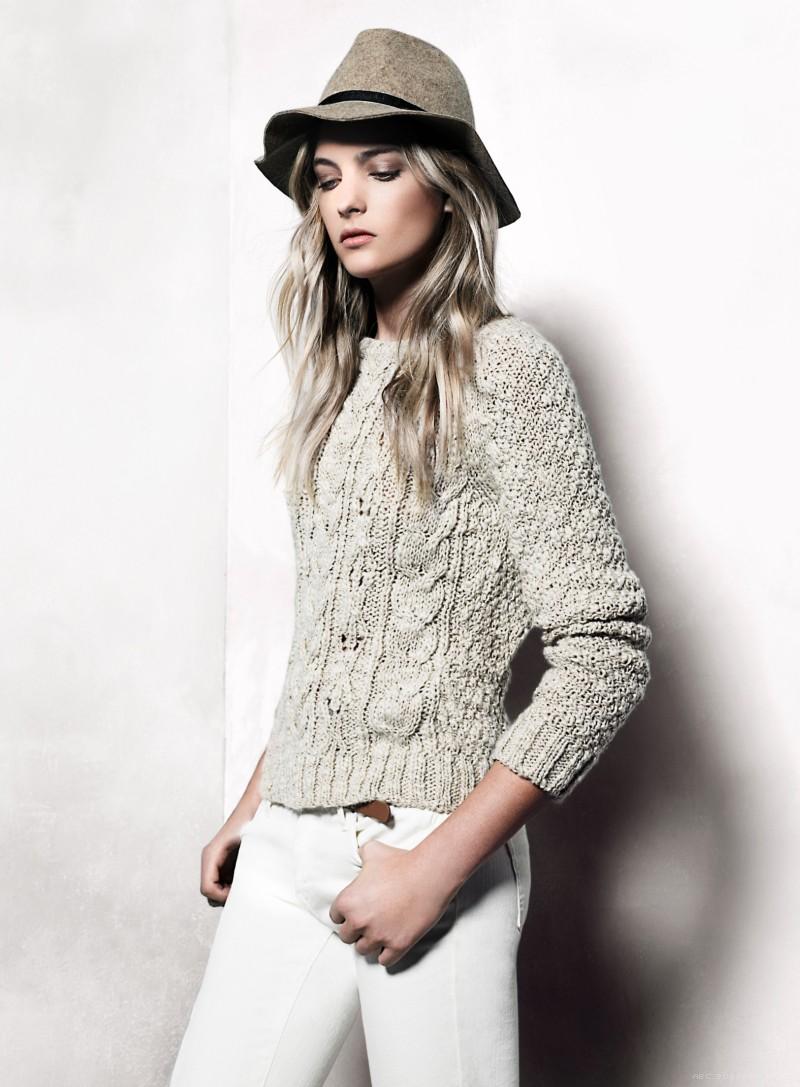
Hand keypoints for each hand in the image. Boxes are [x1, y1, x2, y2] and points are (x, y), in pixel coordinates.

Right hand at [200, 816, 251, 906]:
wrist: (251, 810)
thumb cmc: (249, 824)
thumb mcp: (247, 846)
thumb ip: (245, 867)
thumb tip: (244, 888)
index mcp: (210, 856)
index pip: (207, 888)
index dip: (221, 897)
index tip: (236, 895)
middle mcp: (210, 860)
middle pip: (209, 891)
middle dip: (224, 896)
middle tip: (241, 894)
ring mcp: (215, 862)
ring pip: (215, 888)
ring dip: (228, 892)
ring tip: (244, 887)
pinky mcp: (223, 863)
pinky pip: (222, 881)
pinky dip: (231, 886)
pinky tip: (245, 881)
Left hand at [329, 839, 456, 966]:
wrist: (428, 875)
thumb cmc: (401, 862)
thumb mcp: (374, 851)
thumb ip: (361, 854)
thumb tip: (360, 854)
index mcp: (348, 901)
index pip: (335, 917)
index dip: (346, 913)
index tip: (356, 910)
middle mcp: (359, 922)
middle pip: (347, 937)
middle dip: (356, 930)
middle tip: (368, 922)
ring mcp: (378, 936)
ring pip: (363, 950)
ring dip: (370, 943)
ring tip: (378, 933)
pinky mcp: (397, 946)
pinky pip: (384, 961)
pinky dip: (386, 954)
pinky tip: (391, 943)